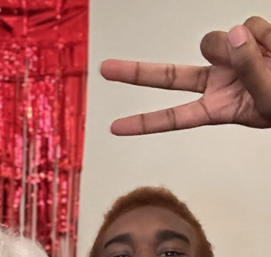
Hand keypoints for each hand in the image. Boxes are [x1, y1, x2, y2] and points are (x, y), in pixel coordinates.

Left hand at [102, 15, 270, 134]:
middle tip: (104, 70)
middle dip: (136, 72)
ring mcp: (232, 59)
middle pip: (169, 77)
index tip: (114, 129)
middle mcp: (218, 83)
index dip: (144, 123)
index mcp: (218, 109)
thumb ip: (249, 70)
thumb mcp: (269, 99)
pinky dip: (265, 34)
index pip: (174, 117)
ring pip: (216, 41)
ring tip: (270, 59)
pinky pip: (248, 25)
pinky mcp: (248, 37)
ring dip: (243, 46)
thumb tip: (233, 35)